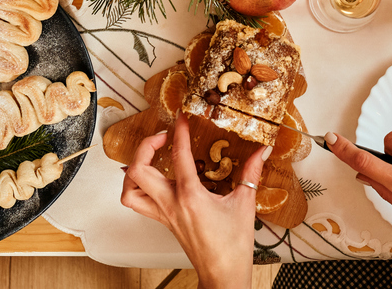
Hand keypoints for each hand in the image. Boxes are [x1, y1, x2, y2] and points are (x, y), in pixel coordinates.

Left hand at [120, 113, 270, 288]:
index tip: (181, 118)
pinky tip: (154, 180)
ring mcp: (164, 214)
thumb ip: (251, 173)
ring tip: (149, 157)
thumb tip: (262, 150)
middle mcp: (171, 204)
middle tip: (163, 136)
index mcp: (190, 196)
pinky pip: (138, 203)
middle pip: (138, 170)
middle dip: (146, 146)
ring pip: (129, 191)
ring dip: (133, 169)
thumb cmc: (233, 245)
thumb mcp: (245, 203)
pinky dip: (137, 188)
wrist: (223, 273)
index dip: (179, 131)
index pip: (178, 155)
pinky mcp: (163, 222)